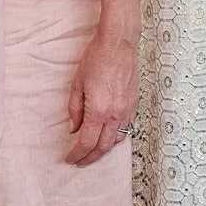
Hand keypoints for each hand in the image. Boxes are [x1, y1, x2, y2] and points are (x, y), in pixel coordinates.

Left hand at [66, 13, 137, 166]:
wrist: (118, 43)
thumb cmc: (97, 58)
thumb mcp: (77, 84)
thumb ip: (75, 109)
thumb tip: (74, 128)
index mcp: (99, 109)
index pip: (87, 142)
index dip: (77, 154)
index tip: (70, 158)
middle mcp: (115, 113)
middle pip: (103, 146)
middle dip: (90, 157)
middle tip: (80, 161)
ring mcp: (127, 109)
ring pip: (118, 140)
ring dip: (105, 149)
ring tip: (94, 152)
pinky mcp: (134, 103)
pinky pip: (127, 128)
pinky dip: (117, 137)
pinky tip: (109, 136)